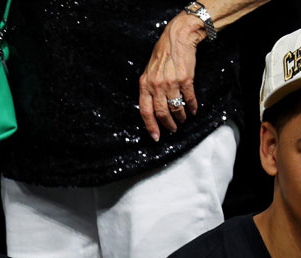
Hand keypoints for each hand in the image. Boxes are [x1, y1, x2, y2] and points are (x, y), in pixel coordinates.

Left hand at [138, 11, 206, 140]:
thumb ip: (148, 89)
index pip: (145, 111)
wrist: (177, 39)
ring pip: (175, 107)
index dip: (150, 126)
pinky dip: (191, 107)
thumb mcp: (148, 73)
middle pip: (161, 112)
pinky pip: (188, 98)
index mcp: (144, 85)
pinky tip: (193, 110)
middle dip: (167, 124)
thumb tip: (151, 108)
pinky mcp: (186, 79)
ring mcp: (171, 83)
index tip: (155, 137)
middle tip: (172, 130)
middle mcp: (156, 86)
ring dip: (180, 117)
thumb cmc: (162, 56)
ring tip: (183, 120)